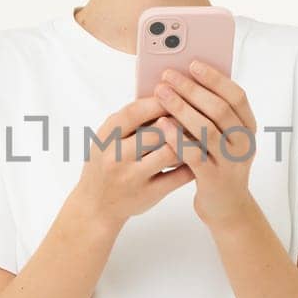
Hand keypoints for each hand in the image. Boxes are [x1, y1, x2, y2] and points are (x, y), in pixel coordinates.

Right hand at [70, 93, 194, 229]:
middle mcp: (117, 157)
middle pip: (156, 132)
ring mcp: (132, 177)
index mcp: (107, 138)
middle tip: (198, 111)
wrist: (96, 206)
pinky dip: (192, 164)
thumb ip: (130, 120)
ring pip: (170, 153)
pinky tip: (200, 155)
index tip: (177, 92)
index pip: (134, 113)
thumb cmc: (107, 163)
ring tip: (201, 132)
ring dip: (188, 141)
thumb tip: (165, 94)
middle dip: (180, 120)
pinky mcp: (148, 195)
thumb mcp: (107, 139)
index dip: (158, 101)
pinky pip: (177, 177)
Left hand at [153, 59, 258, 228]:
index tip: (192, 63)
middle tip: (167, 75)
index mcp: (248, 127)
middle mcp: (244, 143)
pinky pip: (194, 154)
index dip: (215, 78)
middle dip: (191, 89)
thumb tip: (185, 78)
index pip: (236, 95)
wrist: (226, 207)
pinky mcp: (214, 179)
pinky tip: (161, 124)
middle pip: (219, 109)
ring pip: (206, 129)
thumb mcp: (223, 137)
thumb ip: (211, 113)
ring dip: (181, 108)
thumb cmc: (217, 164)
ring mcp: (230, 162)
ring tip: (161, 93)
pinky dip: (176, 136)